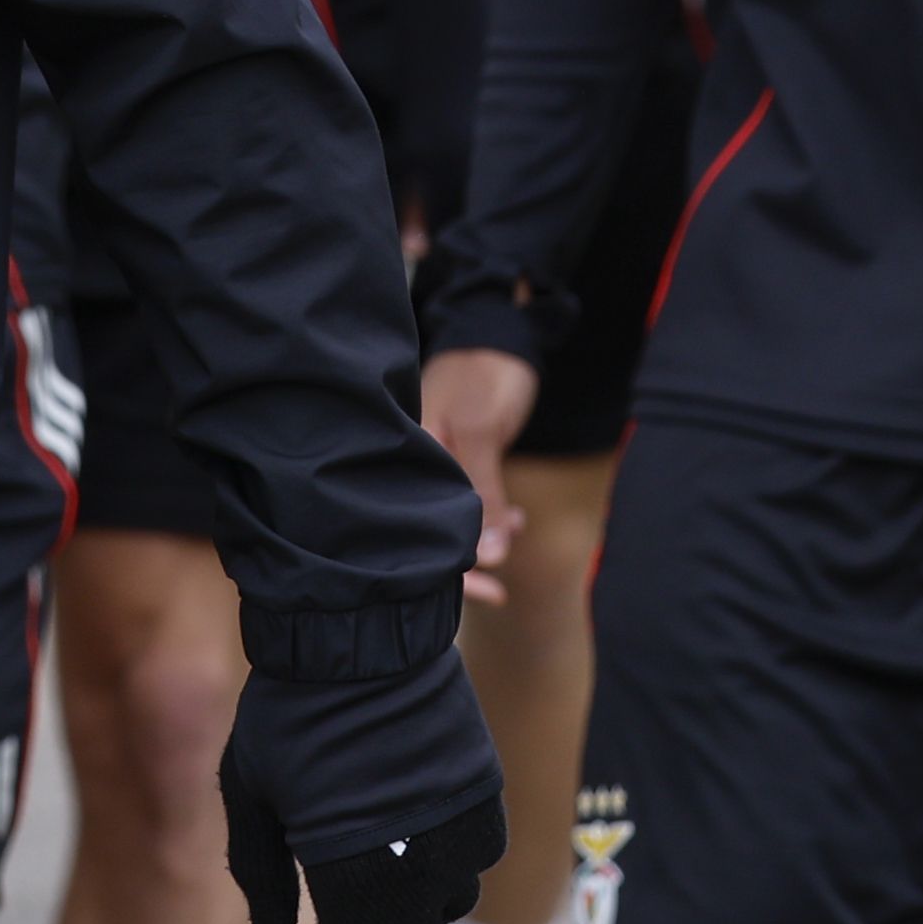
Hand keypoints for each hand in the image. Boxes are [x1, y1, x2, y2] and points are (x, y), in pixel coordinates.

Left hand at [219, 647, 507, 923]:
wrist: (359, 637)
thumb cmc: (291, 715)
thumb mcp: (250, 795)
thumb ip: (259, 871)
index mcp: (348, 879)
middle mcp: (411, 869)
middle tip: (357, 903)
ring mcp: (455, 832)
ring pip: (452, 901)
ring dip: (423, 897)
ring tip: (393, 864)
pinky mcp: (484, 793)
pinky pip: (482, 854)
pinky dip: (459, 856)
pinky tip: (428, 830)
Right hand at [417, 347, 536, 602]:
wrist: (503, 332)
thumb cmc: (484, 373)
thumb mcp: (482, 432)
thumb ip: (484, 494)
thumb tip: (491, 556)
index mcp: (407, 454)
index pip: (412, 529)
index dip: (447, 568)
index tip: (485, 590)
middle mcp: (415, 465)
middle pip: (427, 533)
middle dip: (466, 565)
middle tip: (500, 591)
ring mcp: (435, 463)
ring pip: (451, 520)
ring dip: (484, 538)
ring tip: (515, 535)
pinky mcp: (457, 460)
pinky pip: (466, 501)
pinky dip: (490, 516)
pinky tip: (514, 521)